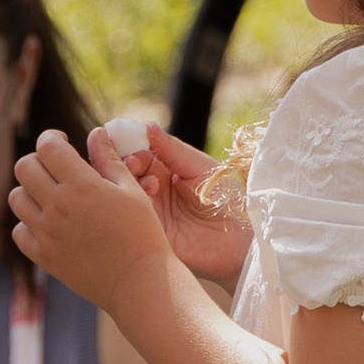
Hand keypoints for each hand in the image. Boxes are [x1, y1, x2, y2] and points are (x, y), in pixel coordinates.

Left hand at [8, 128, 170, 323]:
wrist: (138, 282)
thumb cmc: (142, 233)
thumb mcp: (132, 190)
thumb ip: (109, 160)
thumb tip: (96, 133)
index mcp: (81, 185)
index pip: (47, 147)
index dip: (52, 138)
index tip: (62, 142)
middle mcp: (58, 207)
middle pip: (24, 168)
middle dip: (38, 160)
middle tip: (54, 167)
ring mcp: (47, 234)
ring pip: (16, 199)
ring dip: (30, 191)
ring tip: (51, 195)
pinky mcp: (44, 257)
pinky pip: (19, 232)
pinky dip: (28, 223)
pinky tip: (48, 222)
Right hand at [108, 120, 249, 285]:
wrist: (238, 236)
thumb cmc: (226, 196)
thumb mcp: (199, 166)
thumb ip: (172, 149)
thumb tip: (147, 127)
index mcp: (165, 168)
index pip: (138, 153)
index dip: (131, 148)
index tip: (130, 146)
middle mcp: (153, 188)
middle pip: (126, 173)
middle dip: (125, 165)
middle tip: (132, 164)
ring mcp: (150, 210)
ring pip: (126, 194)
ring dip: (130, 186)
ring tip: (149, 186)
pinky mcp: (149, 232)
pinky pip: (132, 218)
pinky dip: (133, 209)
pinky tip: (147, 204)